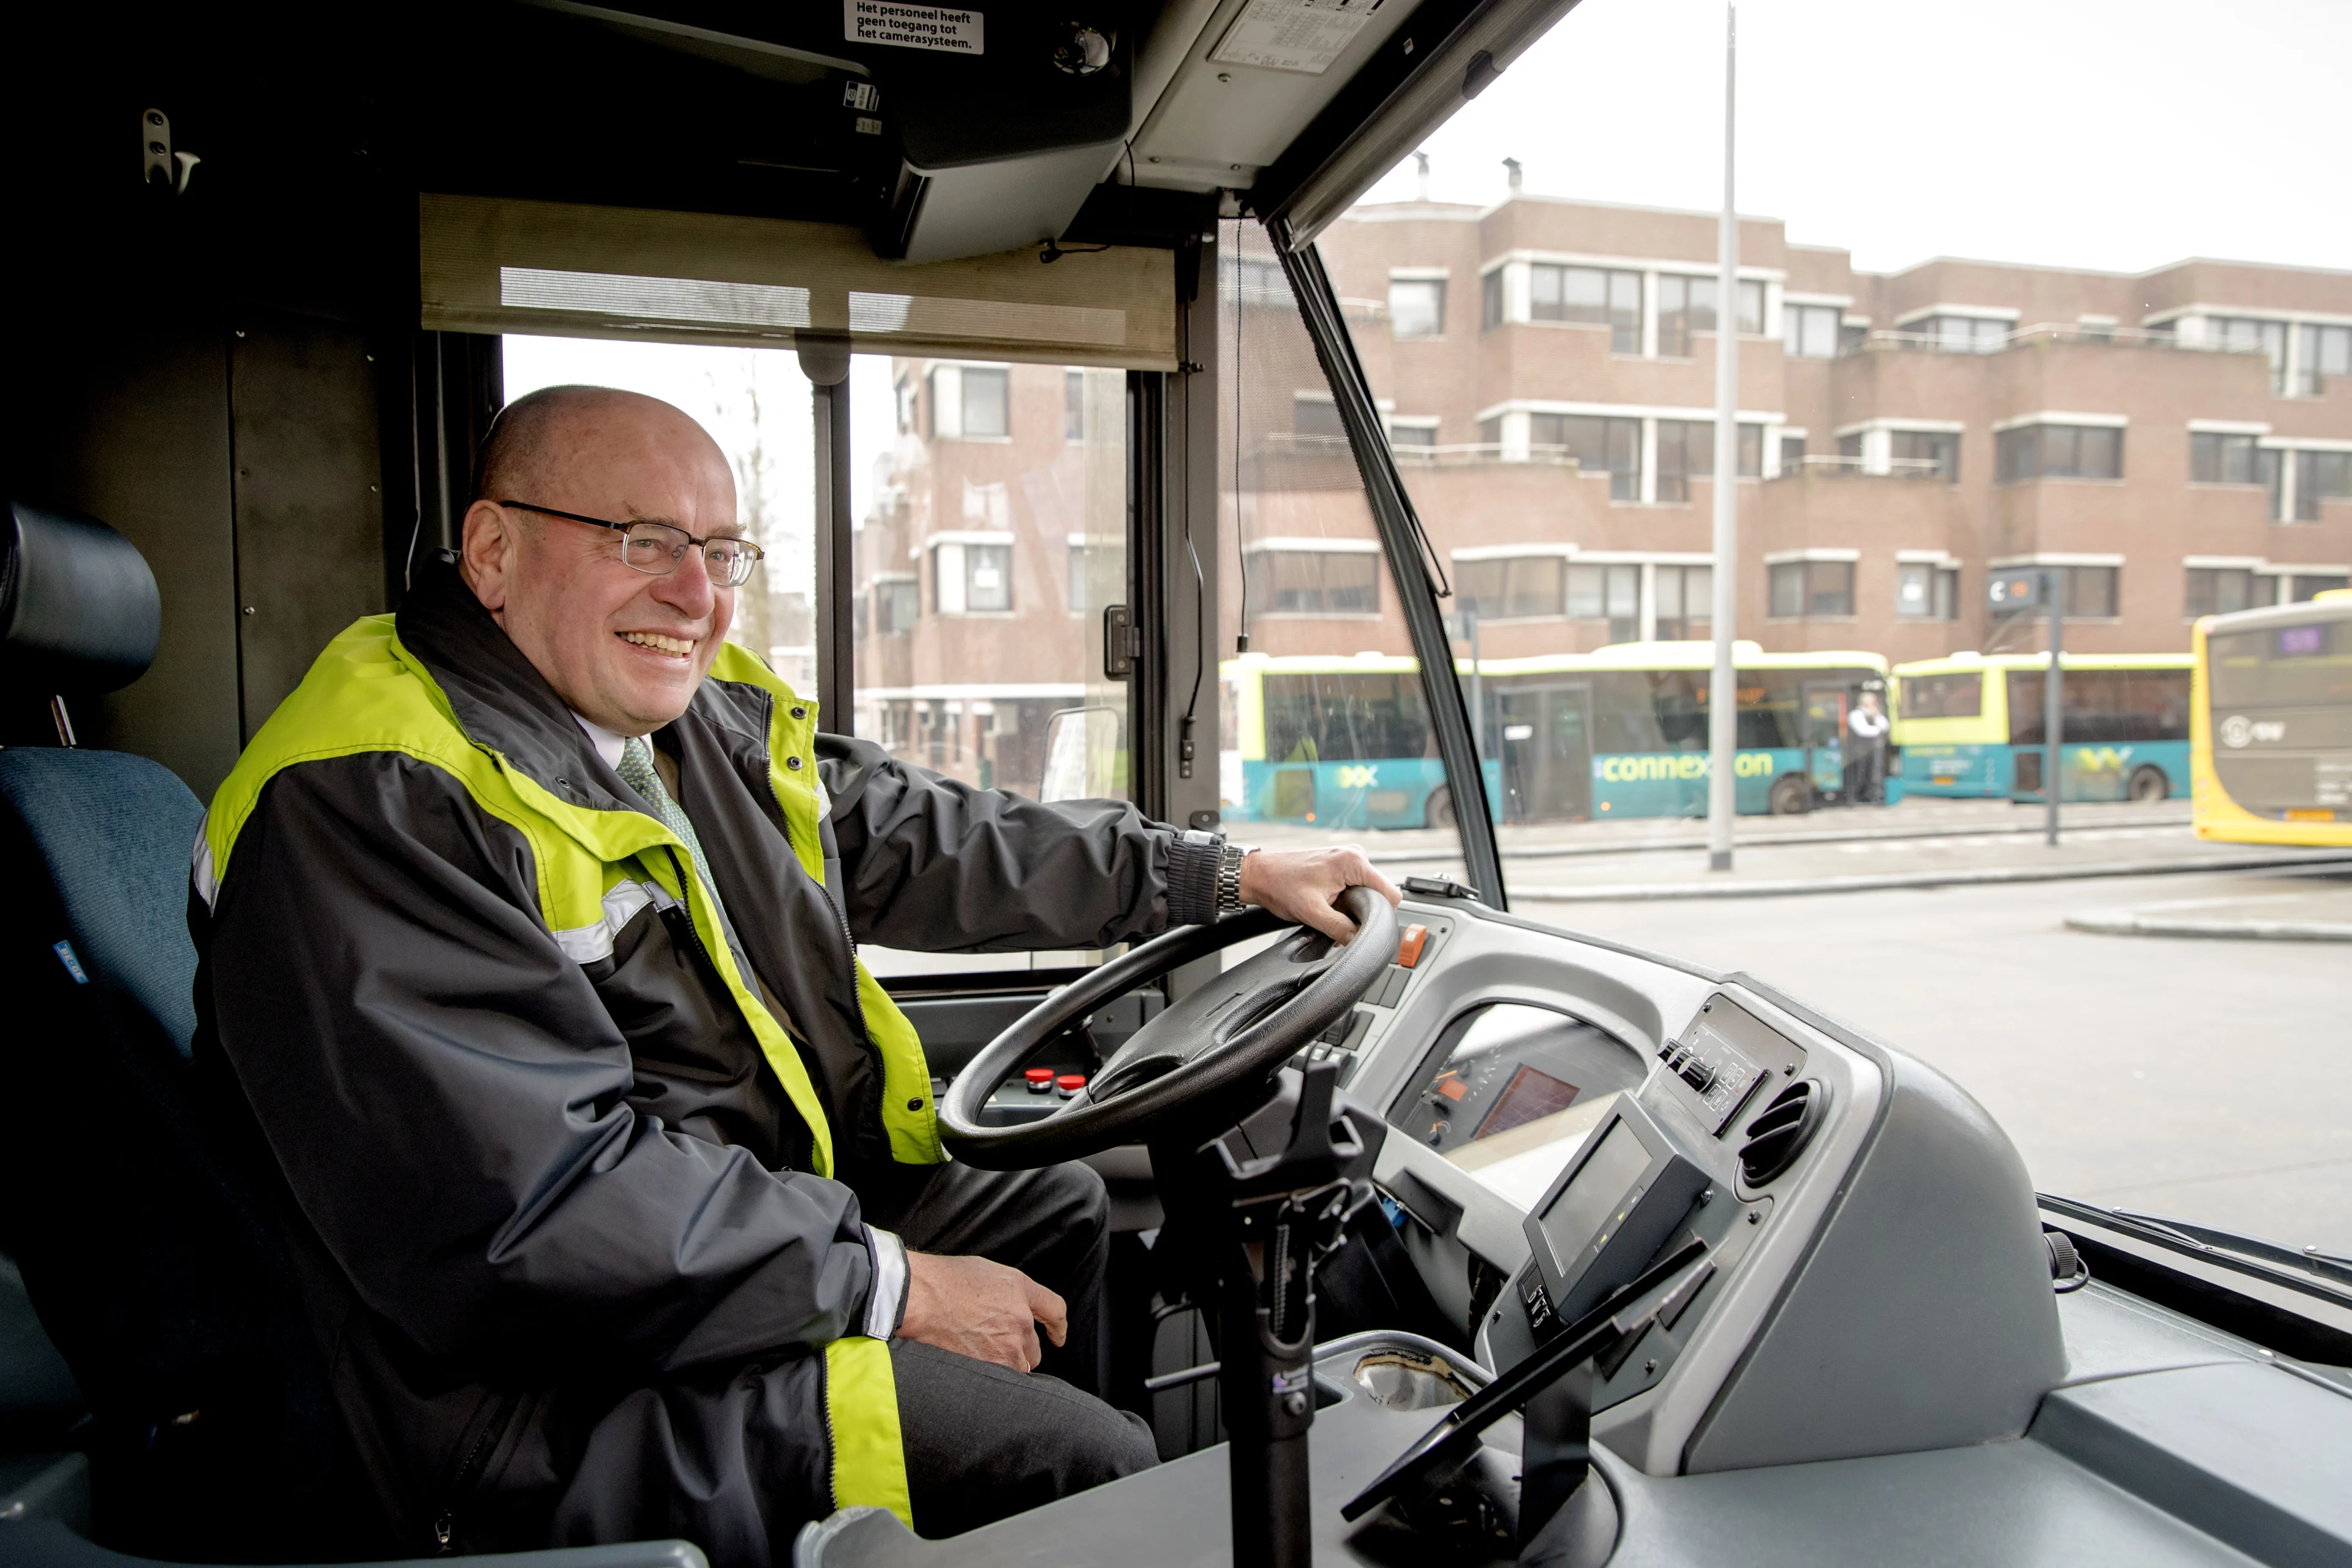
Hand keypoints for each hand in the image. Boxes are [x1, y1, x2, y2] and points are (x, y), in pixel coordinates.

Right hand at [898, 1251, 1066, 1372]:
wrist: (919, 1298)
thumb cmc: (944, 1281)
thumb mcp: (986, 1272)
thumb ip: (1009, 1292)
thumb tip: (1014, 1309)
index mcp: (1020, 1290)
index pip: (1055, 1309)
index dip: (1058, 1326)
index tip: (1057, 1336)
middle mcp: (1020, 1320)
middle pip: (1035, 1349)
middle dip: (1022, 1351)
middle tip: (997, 1347)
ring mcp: (1006, 1346)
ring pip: (1019, 1368)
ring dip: (1007, 1367)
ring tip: (982, 1359)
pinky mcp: (990, 1366)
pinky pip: (1002, 1380)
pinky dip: (993, 1379)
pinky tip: (975, 1369)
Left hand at [1235, 845, 1401, 944]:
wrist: (1260, 875)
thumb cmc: (1280, 886)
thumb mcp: (1313, 914)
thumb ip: (1341, 929)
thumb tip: (1359, 941)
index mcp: (1354, 861)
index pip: (1391, 893)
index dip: (1383, 915)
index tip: (1367, 927)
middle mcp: (1355, 855)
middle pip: (1380, 894)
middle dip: (1365, 912)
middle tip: (1341, 921)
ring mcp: (1348, 859)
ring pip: (1368, 892)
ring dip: (1354, 908)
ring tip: (1331, 912)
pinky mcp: (1341, 866)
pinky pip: (1356, 888)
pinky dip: (1347, 901)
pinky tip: (1330, 906)